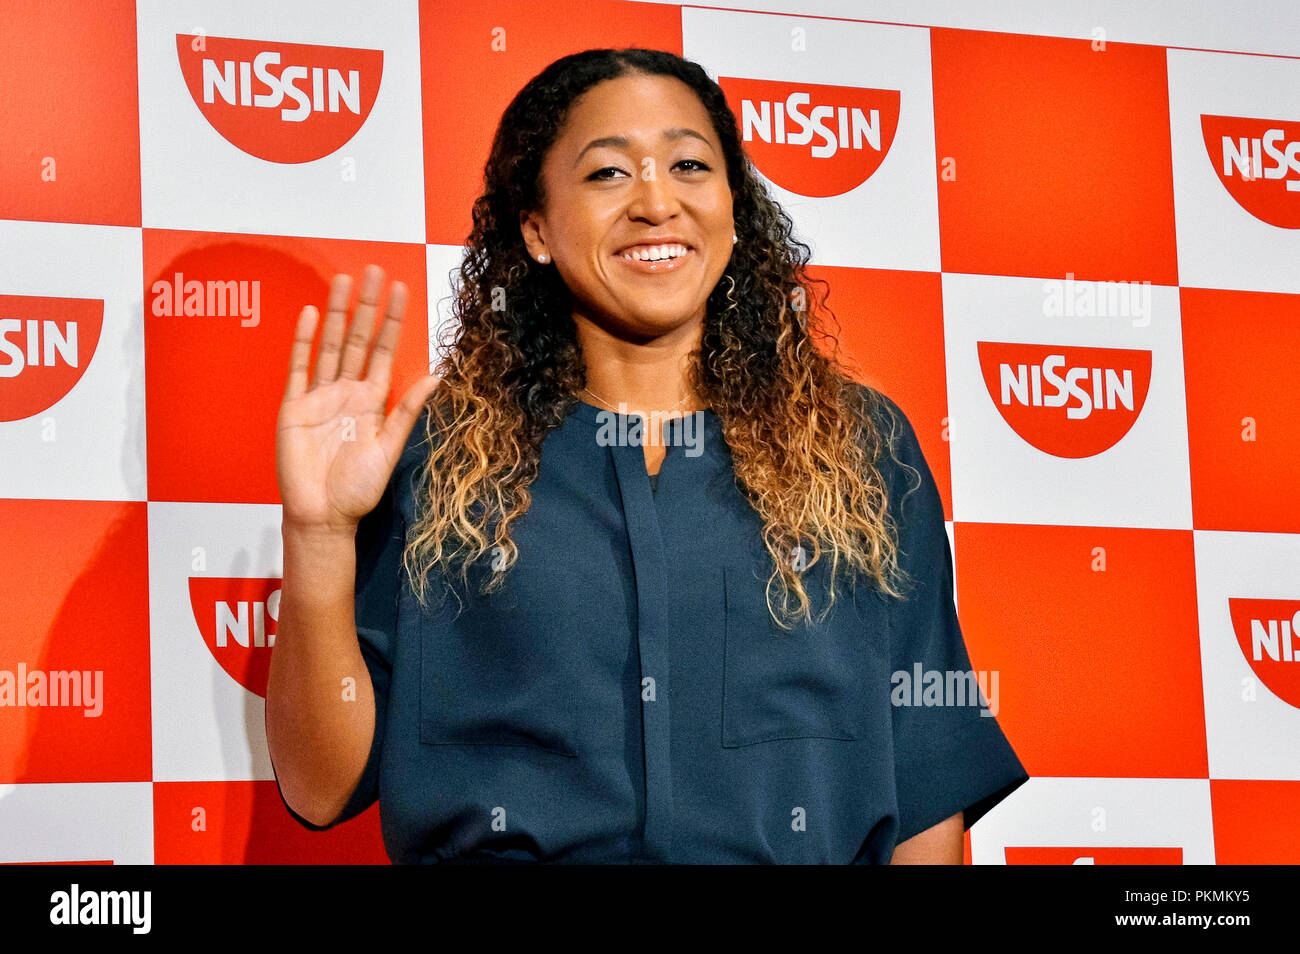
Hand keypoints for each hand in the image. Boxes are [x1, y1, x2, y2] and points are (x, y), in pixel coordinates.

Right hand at [276, 264, 439, 533]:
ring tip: (343, 281)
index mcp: (372, 401)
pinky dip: (302, 342)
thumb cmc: (359, 489)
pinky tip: (308, 315)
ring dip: (335, 313)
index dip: (391, 321)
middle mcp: (346, 393)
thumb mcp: (390, 448)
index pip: (383, 351)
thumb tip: (437, 376)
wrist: (323, 516)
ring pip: (328, 346)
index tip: (400, 290)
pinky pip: (298, 368)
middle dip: (365, 306)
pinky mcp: (293, 408)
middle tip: (373, 271)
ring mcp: (318, 397)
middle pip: (356, 339)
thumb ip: (408, 411)